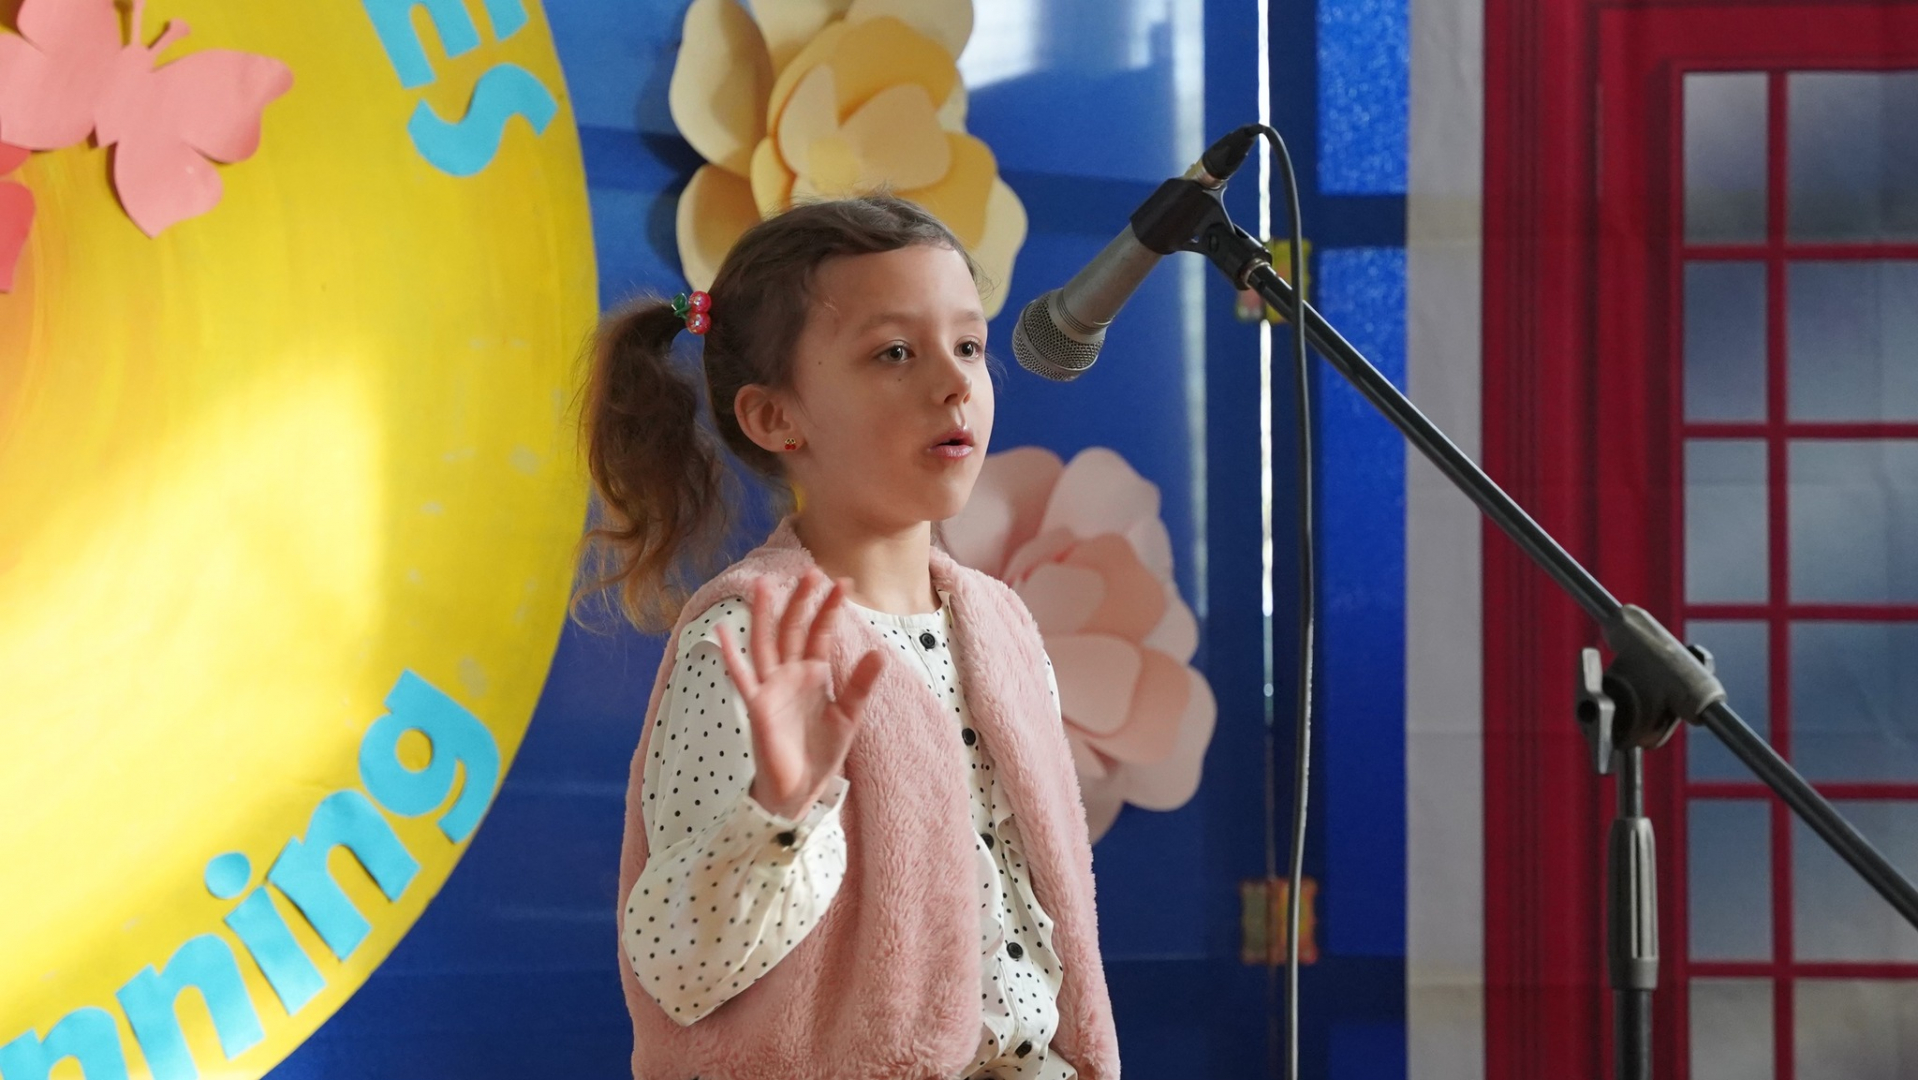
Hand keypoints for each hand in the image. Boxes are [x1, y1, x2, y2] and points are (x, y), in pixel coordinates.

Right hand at [715, 568, 885, 820]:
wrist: (799, 789)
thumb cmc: (820, 751)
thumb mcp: (848, 716)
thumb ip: (860, 684)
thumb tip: (881, 653)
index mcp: (813, 673)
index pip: (820, 633)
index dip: (829, 608)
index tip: (842, 582)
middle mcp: (789, 674)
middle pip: (793, 629)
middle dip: (800, 601)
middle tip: (810, 570)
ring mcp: (770, 687)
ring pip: (765, 643)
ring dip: (764, 615)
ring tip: (763, 584)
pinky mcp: (756, 706)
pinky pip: (742, 677)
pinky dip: (730, 655)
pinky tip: (721, 632)